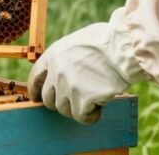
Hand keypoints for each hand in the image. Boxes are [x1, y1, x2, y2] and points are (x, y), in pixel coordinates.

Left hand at [27, 19, 146, 123]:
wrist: (123, 47)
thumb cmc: (106, 41)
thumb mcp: (76, 42)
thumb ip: (65, 58)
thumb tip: (62, 70)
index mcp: (52, 55)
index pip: (35, 78)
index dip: (36, 90)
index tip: (38, 98)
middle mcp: (56, 72)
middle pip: (48, 99)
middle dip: (61, 101)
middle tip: (76, 99)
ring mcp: (68, 86)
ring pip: (64, 110)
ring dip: (77, 108)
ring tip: (92, 99)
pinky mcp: (83, 99)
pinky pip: (82, 117)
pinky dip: (91, 116)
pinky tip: (100, 108)